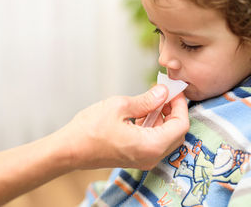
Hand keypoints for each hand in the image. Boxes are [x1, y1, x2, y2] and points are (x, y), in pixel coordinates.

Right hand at [59, 85, 189, 169]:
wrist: (69, 149)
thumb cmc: (90, 130)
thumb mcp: (119, 106)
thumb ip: (146, 100)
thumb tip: (162, 92)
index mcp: (151, 145)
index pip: (180, 125)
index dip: (180, 105)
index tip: (174, 90)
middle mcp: (151, 157)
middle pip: (176, 133)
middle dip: (174, 111)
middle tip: (165, 93)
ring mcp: (143, 160)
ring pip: (166, 138)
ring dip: (164, 118)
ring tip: (153, 100)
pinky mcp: (136, 158)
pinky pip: (154, 142)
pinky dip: (154, 126)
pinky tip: (143, 112)